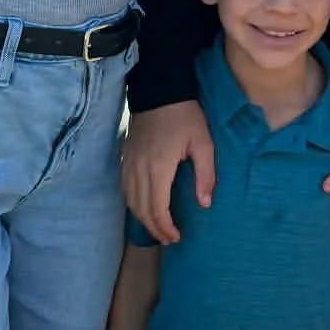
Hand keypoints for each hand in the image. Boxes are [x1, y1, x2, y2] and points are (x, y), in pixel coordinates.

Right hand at [123, 100, 215, 243]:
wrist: (159, 90)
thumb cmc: (185, 116)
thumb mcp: (203, 143)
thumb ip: (205, 175)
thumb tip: (204, 204)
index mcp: (159, 168)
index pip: (157, 209)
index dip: (166, 228)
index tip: (177, 237)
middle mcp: (138, 170)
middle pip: (141, 210)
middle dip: (155, 228)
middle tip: (169, 238)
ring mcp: (128, 163)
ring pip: (130, 201)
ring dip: (143, 218)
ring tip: (158, 228)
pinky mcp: (124, 157)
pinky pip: (125, 189)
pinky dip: (133, 204)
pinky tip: (143, 207)